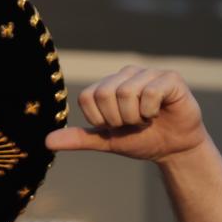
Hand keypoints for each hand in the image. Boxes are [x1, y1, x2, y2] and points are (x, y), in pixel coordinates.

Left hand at [45, 66, 206, 161]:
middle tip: (132, 124)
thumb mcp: (106, 140)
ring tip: (146, 119)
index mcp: (108, 85)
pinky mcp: (170, 78)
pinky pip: (150, 92)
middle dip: (118, 119)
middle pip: (105, 93)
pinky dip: (151, 110)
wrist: (174, 148)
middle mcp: (126, 74)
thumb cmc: (140, 140)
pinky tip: (159, 113)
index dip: (99, 119)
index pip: (87, 97)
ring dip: (135, 117)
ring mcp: (148, 73)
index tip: (115, 126)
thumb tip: (47, 142)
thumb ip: (78, 138)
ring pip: (126, 92)